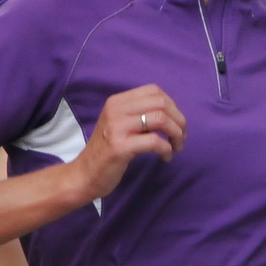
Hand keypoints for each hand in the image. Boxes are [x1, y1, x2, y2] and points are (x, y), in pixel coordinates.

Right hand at [69, 85, 187, 200]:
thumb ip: (139, 114)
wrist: (85, 174)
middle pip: (161, 103)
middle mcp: (115, 110)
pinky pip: (154, 142)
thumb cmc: (106, 151)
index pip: (154, 91)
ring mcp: (117, 127)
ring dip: (176, 134)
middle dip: (178, 120)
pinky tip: (166, 157)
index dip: (172, 106)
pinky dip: (167, 150)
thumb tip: (172, 113)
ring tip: (176, 147)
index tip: (177, 123)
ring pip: (160, 119)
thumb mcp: (119, 124)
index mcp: (117, 101)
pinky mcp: (120, 147)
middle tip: (181, 137)